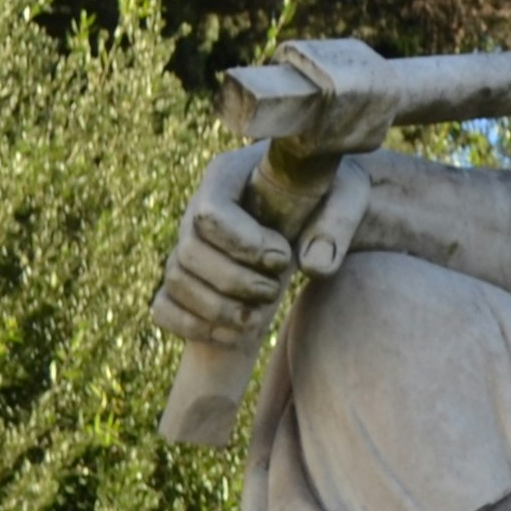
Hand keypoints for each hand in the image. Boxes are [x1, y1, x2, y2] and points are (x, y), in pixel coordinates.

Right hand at [147, 146, 368, 346]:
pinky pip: (163, 308)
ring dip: (219, 308)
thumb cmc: (332, 198)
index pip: (211, 212)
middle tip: (275, 291)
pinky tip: (235, 334)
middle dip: (234, 281)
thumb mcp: (347, 197)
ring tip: (261, 314)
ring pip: (176, 281)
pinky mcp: (183, 280)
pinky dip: (195, 326)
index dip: (243, 243)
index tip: (283, 259)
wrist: (319, 217)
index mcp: (229, 176)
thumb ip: (336, 225)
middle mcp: (197, 209)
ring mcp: (185, 245)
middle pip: (190, 252)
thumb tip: (314, 265)